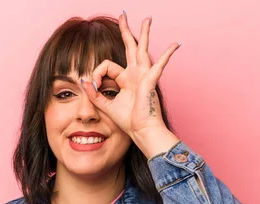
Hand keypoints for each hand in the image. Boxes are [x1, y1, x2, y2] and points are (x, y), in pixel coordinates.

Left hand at [80, 12, 180, 138]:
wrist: (142, 131)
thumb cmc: (128, 121)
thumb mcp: (105, 105)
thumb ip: (94, 93)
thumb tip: (83, 80)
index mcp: (126, 79)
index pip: (108, 66)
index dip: (97, 73)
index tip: (93, 85)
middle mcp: (135, 74)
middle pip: (130, 47)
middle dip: (125, 30)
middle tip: (123, 15)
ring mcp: (144, 76)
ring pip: (143, 49)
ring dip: (144, 33)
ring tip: (147, 19)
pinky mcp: (150, 81)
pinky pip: (159, 65)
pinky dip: (167, 55)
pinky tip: (175, 45)